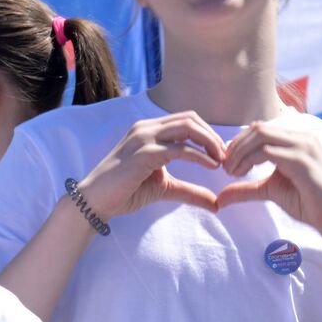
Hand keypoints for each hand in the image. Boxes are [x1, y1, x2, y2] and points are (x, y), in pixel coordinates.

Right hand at [78, 112, 224, 217]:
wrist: (96, 200)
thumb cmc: (125, 191)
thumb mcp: (165, 188)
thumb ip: (190, 190)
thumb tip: (216, 203)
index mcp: (149, 130)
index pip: (186, 120)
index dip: (207, 134)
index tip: (221, 154)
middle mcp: (146, 128)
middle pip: (190, 118)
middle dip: (212, 136)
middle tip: (226, 156)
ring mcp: (144, 138)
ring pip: (187, 127)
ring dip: (209, 142)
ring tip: (221, 160)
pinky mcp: (144, 153)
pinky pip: (179, 149)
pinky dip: (199, 156)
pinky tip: (211, 166)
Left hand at [217, 120, 321, 242]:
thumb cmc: (307, 203)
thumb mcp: (270, 191)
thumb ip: (246, 189)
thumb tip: (220, 197)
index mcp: (296, 140)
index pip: (260, 129)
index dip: (239, 143)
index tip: (227, 162)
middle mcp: (302, 137)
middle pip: (258, 128)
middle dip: (236, 145)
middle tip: (225, 166)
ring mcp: (304, 146)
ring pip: (260, 135)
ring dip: (240, 151)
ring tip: (231, 171)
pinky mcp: (302, 159)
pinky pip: (267, 151)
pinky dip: (248, 159)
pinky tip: (241, 174)